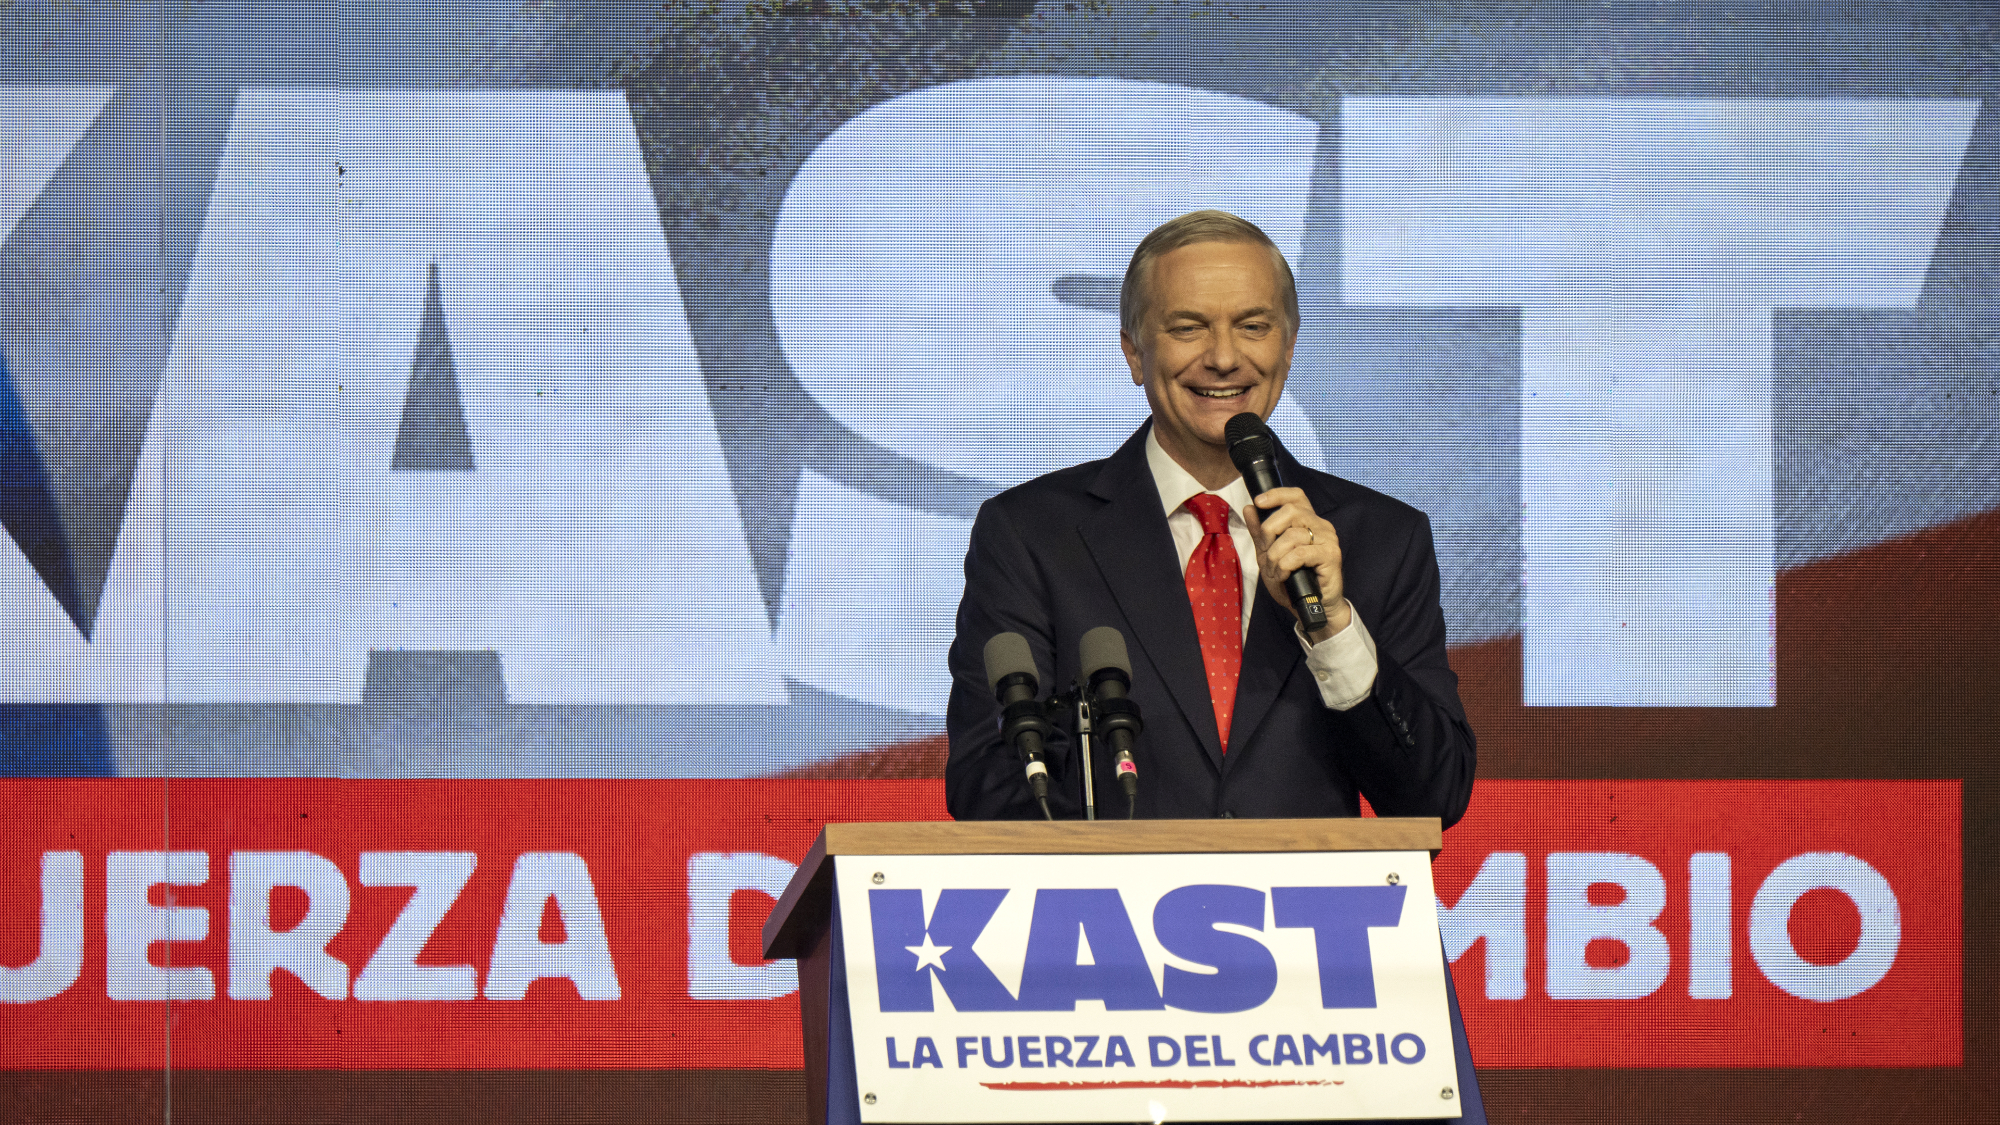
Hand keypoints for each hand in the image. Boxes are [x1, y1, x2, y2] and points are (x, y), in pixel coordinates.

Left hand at [1243, 488, 1348, 641]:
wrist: (1311, 606)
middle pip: (1291, 511)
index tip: (1258, 501)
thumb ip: (1260, 532)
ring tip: (1275, 571)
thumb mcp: (1269, 554)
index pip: (1296, 495)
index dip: (1277, 494)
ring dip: (1276, 556)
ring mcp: (1328, 539)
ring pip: (1293, 535)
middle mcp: (1321, 525)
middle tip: (1265, 551)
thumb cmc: (1293, 580)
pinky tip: (1284, 575)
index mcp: (1307, 521)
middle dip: (1270, 530)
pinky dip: (1285, 565)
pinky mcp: (1331, 555)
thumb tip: (1249, 508)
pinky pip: (1300, 553)